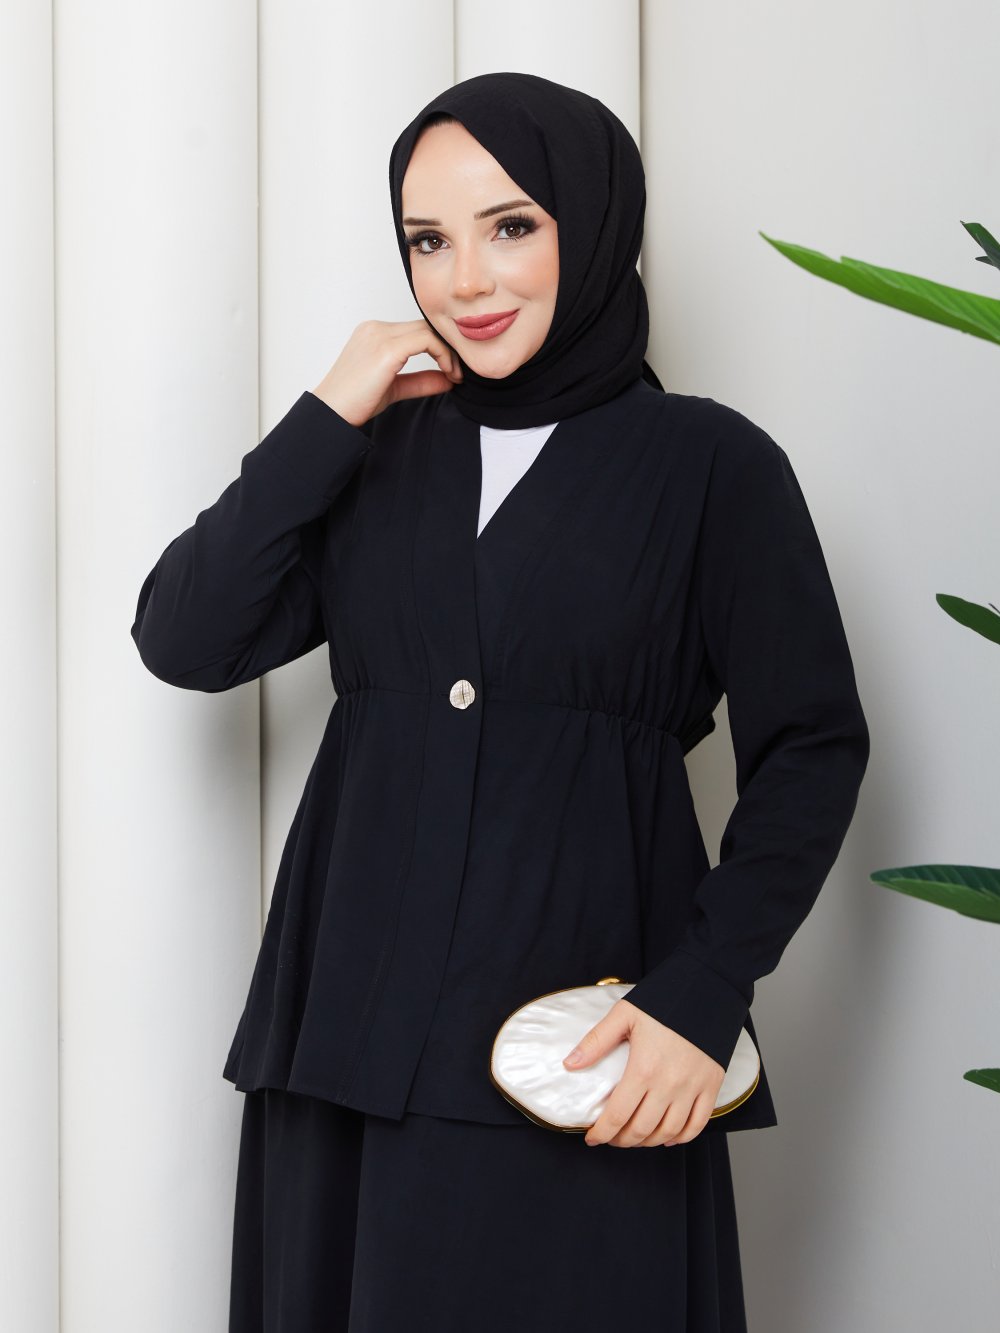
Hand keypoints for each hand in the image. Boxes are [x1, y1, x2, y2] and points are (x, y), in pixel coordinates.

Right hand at [311, 318, 462, 426]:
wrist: (331, 413)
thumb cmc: (354, 403)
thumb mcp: (394, 388)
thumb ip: (420, 380)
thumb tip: (447, 380)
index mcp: (373, 333)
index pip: (416, 329)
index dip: (439, 346)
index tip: (452, 370)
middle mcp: (376, 328)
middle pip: (424, 325)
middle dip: (447, 346)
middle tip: (458, 371)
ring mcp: (380, 335)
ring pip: (428, 330)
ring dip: (448, 351)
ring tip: (454, 375)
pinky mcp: (386, 349)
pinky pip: (426, 341)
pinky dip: (443, 355)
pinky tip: (448, 374)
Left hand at [562, 999, 725, 1147]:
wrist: (706, 989)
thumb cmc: (664, 1001)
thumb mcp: (624, 1015)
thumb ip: (596, 1041)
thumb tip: (570, 1064)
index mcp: (644, 1068)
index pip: (618, 1115)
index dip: (602, 1133)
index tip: (592, 1138)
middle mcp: (669, 1084)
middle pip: (641, 1130)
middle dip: (621, 1140)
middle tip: (611, 1137)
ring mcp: (692, 1088)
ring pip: (668, 1132)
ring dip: (648, 1142)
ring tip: (635, 1137)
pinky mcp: (711, 1086)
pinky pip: (697, 1125)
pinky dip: (681, 1137)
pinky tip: (668, 1136)